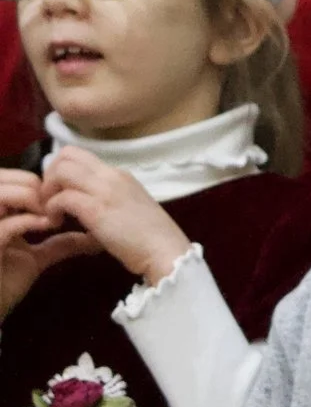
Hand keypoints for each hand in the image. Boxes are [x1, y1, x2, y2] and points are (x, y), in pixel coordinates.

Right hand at [0, 165, 96, 322]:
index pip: (13, 179)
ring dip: (30, 198)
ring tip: (49, 216)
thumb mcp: (36, 257)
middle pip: (6, 177)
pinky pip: (3, 226)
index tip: (59, 199)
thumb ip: (60, 243)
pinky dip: (28, 220)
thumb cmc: (5, 282)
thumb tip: (94, 237)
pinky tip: (46, 225)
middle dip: (36, 186)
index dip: (39, 182)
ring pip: (2, 191)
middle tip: (56, 205)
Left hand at [40, 147, 192, 284]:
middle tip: (50, 199)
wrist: (166, 252)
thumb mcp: (129, 208)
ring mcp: (105, 190)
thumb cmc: (151, 237)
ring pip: (61, 171)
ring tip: (51, 211)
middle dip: (49, 175)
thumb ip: (108, 199)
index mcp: (119, 175)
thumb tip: (84, 204)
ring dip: (48, 191)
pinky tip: (56, 223)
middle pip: (66, 155)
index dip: (59, 170)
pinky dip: (51, 209)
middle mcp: (111, 175)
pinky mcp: (96, 209)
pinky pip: (61, 197)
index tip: (59, 192)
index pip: (79, 155)